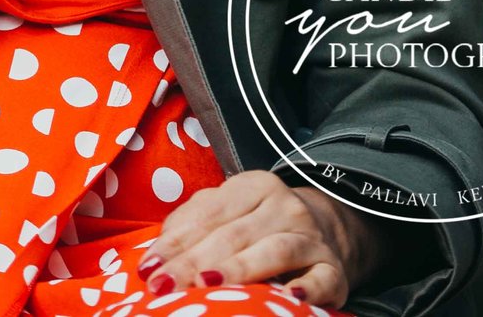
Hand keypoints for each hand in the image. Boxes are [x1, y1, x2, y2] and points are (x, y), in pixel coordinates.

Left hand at [135, 169, 381, 308]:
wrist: (326, 230)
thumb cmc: (258, 224)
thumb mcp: (226, 210)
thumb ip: (191, 224)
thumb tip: (156, 254)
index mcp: (253, 186)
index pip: (207, 215)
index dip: (175, 243)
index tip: (148, 268)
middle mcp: (284, 207)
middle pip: (233, 235)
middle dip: (193, 263)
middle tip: (164, 286)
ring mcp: (312, 237)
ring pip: (273, 251)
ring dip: (238, 270)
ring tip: (207, 285)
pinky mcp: (334, 269)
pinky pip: (322, 279)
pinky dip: (307, 289)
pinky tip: (289, 297)